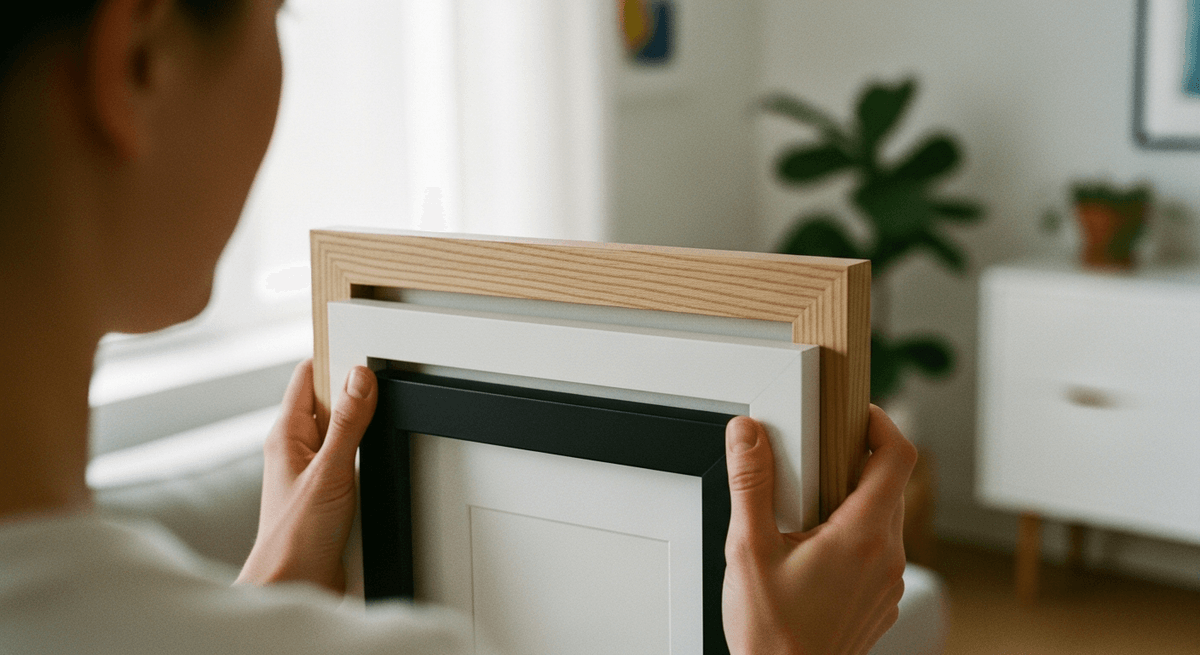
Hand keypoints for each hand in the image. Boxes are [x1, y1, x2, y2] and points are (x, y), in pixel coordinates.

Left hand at [237, 360, 377, 592]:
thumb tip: (358, 379)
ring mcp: (313, 470)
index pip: (308, 376)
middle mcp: (297, 449)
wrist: (293, 585)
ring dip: (364, 427)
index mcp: (286, 435)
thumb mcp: (329, 473)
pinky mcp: (330, 493)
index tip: (363, 352)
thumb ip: (347, 424)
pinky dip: (368, 454)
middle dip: (356, 392)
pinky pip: (351, 459)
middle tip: (382, 384)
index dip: (334, 359)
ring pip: (343, 431)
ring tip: (382, 418)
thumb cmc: (293, 538)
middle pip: (329, 401)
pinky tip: (379, 457)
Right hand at [721, 406, 915, 654]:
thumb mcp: (748, 550)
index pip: (897, 458)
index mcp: (861, 536)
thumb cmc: (772, 634)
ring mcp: (889, 582)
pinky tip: (813, 550)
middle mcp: (886, 557)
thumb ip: (750, 484)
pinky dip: (854, 535)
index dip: (881, 424)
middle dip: (856, 461)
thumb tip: (747, 435)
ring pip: (884, 518)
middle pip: (889, 484)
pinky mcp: (881, 600)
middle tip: (815, 459)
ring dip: (853, 501)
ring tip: (806, 510)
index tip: (858, 415)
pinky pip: (879, 551)